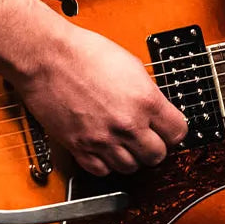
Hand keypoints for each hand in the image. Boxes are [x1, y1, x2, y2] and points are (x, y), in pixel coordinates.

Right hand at [10, 25, 188, 175]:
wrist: (46, 57)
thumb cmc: (82, 53)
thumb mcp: (130, 65)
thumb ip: (146, 93)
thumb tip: (155, 110)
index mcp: (145, 100)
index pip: (178, 133)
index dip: (173, 131)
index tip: (167, 129)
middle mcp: (127, 124)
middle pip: (157, 156)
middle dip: (154, 147)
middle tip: (146, 138)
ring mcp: (102, 139)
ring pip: (131, 167)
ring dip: (130, 157)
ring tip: (123, 142)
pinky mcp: (79, 146)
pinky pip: (101, 170)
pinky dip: (105, 163)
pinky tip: (103, 148)